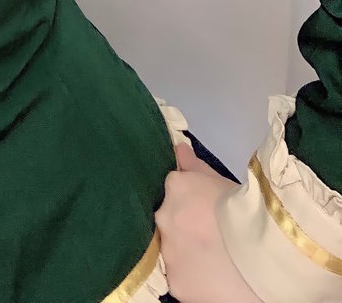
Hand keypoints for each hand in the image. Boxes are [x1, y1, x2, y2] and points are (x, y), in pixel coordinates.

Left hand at [155, 142, 263, 302]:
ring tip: (215, 258)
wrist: (268, 257)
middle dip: (185, 225)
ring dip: (187, 250)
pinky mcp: (175, 284)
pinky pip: (180, 277)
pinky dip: (193, 277)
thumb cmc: (250, 212)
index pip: (174, 188)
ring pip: (172, 249)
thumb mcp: (225, 183)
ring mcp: (168, 253)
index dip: (192, 199)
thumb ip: (196, 166)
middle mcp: (164, 217)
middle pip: (169, 219)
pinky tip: (213, 276)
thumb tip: (179, 149)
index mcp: (176, 188)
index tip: (208, 210)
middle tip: (212, 235)